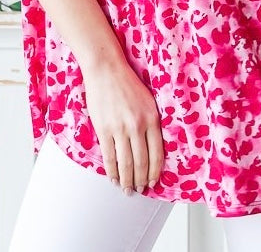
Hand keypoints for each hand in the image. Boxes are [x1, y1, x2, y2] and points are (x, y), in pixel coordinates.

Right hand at [82, 59, 164, 195]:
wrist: (107, 69)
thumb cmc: (127, 82)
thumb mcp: (148, 101)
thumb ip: (151, 122)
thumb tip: (151, 146)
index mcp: (152, 118)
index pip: (157, 153)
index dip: (154, 171)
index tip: (153, 181)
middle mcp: (137, 125)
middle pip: (141, 162)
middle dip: (140, 180)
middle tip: (139, 190)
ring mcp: (120, 128)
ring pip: (125, 163)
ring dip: (126, 180)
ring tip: (126, 189)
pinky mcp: (104, 129)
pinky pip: (109, 155)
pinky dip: (111, 170)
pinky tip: (113, 177)